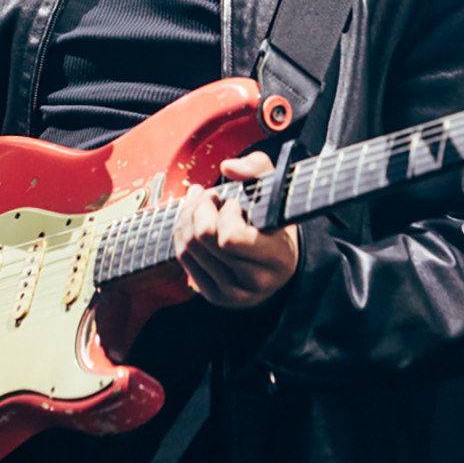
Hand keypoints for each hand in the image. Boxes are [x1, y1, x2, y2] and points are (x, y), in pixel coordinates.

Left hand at [173, 150, 299, 308]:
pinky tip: (192, 219)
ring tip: (201, 202)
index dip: (226, 214)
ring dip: (188, 216)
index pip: (230, 237)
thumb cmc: (277, 223)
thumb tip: (227, 166)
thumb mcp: (277, 190)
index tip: (235, 204)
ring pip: (189, 247)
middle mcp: (255, 281)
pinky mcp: (215, 296)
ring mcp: (233, 293)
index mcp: (277, 258)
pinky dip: (182, 233)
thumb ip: (258, 168)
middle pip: (203, 238)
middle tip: (210, 196)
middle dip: (201, 207)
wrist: (281, 265)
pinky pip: (184, 259)